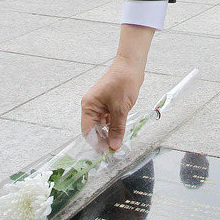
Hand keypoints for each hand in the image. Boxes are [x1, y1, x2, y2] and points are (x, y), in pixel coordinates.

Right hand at [81, 25, 153, 149]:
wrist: (131, 66)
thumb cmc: (123, 82)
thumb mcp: (121, 108)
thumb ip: (117, 128)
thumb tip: (114, 146)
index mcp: (89, 106)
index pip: (87, 131)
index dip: (96, 143)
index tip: (106, 153)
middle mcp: (91, 107)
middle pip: (94, 130)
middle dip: (103, 140)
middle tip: (114, 151)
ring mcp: (100, 105)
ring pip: (102, 126)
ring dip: (109, 134)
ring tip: (118, 144)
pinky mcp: (108, 104)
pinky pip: (109, 120)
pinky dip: (114, 127)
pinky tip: (120, 133)